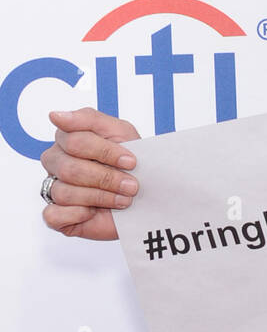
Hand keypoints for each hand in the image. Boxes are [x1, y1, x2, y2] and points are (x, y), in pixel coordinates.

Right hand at [40, 107, 141, 240]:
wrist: (147, 198)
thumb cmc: (132, 163)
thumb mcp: (120, 133)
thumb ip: (89, 119)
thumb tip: (55, 116)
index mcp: (67, 139)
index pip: (74, 141)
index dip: (105, 152)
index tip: (131, 161)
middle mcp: (56, 162)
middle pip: (69, 168)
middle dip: (106, 177)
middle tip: (131, 185)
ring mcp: (53, 187)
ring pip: (64, 192)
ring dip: (101, 197)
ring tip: (123, 199)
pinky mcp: (55, 214)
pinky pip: (53, 214)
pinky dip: (78, 214)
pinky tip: (94, 211)